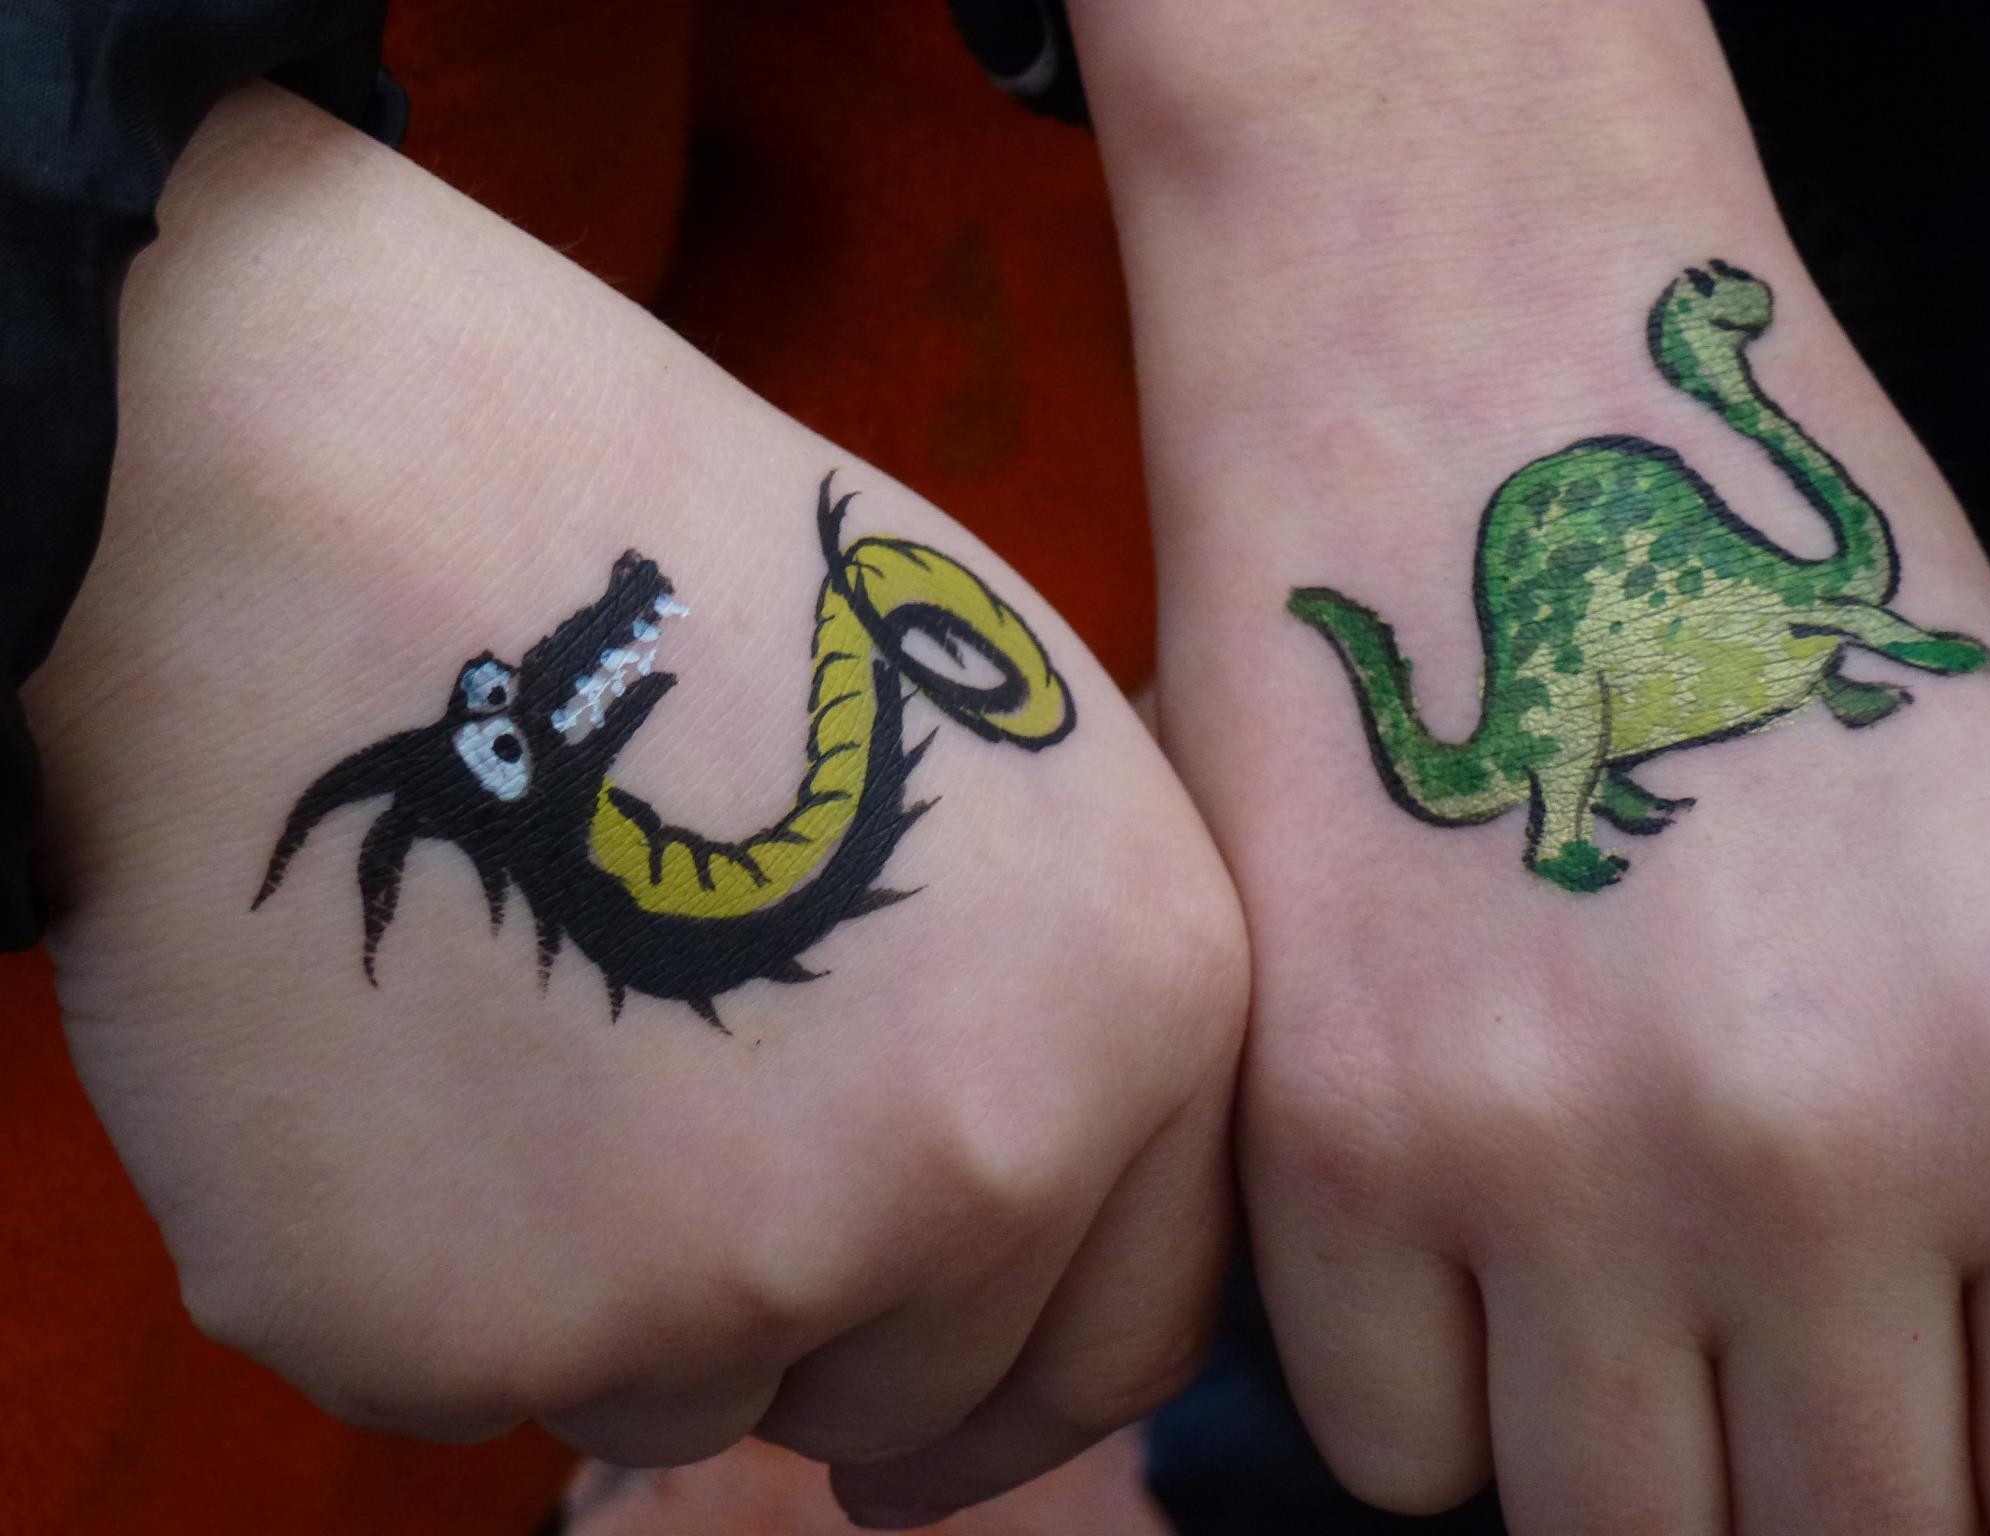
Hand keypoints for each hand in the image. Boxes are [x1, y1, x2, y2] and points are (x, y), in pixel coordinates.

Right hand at [27, 86, 1247, 1523]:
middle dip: (817, 1316)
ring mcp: (721, 1271)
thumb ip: (1068, 1007)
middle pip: (913, 1396)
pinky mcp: (462, 1332)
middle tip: (688, 1146)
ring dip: (625, 1286)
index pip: (1132, 1332)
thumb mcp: (997, 749)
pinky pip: (480, 1378)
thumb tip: (1043, 1203)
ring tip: (540, 1042)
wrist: (342, 507)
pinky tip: (411, 1063)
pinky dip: (446, 1272)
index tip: (924, 1407)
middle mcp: (975, 1167)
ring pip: (694, 1389)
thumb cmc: (683, 594)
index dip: (1019, 1377)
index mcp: (1146, 1011)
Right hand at [1074, 1, 1989, 1529]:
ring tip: (1584, 1300)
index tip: (1882, 1430)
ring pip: (1605, 1520)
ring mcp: (1555, 1147)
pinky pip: (1398, 1445)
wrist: (1477, 385)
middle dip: (1788, 1482)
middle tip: (1730, 1375)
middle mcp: (1819, 1139)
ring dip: (1606, 1450)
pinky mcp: (1332, 1128)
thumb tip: (1954, 1412)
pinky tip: (1436, 1236)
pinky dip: (1427, 1390)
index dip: (1960, 1483)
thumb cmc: (1740, 615)